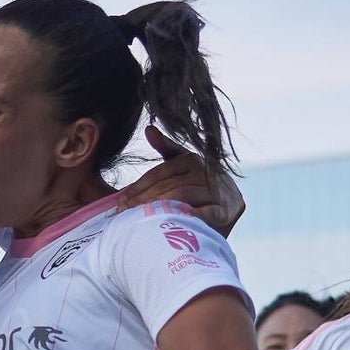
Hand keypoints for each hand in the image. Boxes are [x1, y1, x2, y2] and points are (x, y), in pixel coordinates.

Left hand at [118, 125, 245, 234]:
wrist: (229, 207)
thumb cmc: (198, 187)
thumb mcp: (183, 166)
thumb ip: (166, 149)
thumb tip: (149, 129)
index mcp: (192, 159)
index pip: (159, 173)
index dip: (138, 186)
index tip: (120, 200)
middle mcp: (206, 172)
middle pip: (168, 185)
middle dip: (143, 199)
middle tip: (124, 212)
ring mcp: (217, 191)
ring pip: (182, 195)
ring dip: (159, 207)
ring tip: (140, 219)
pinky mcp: (226, 210)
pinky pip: (206, 212)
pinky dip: (191, 215)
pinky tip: (174, 220)